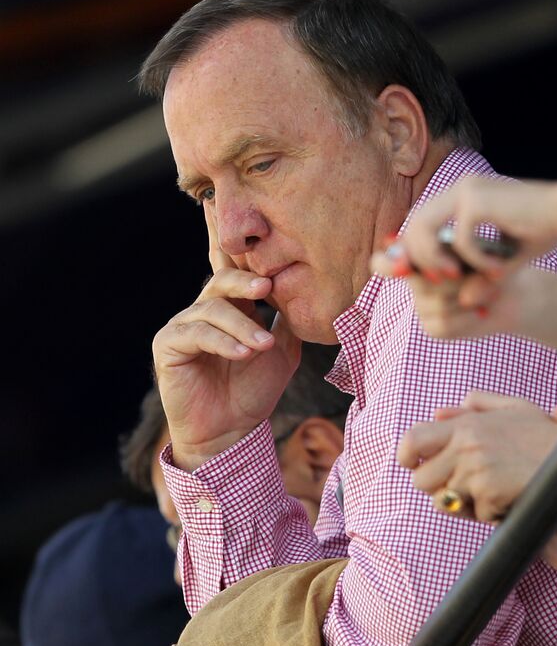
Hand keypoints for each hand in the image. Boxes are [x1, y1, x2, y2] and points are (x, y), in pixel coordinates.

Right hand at [153, 208, 300, 470]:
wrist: (230, 433)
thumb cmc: (253, 392)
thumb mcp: (281, 351)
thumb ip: (286, 318)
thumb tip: (299, 285)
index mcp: (230, 307)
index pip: (231, 269)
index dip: (229, 241)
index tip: (230, 212)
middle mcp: (203, 310)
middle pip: (221, 280)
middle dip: (245, 281)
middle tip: (268, 287)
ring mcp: (183, 325)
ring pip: (213, 310)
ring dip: (242, 326)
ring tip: (263, 346)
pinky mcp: (168, 345)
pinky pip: (197, 334)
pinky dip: (223, 342)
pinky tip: (243, 354)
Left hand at [372, 173, 556, 293]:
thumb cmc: (540, 232)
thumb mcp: (499, 256)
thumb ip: (475, 270)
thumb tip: (462, 300)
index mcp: (462, 194)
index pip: (421, 220)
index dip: (413, 248)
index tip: (423, 276)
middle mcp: (460, 188)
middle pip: (415, 223)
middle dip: (420, 257)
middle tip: (439, 282)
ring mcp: (467, 191)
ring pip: (427, 229)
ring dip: (440, 259)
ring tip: (461, 278)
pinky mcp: (479, 201)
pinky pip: (462, 240)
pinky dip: (477, 260)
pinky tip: (498, 268)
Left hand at [398, 391, 556, 522]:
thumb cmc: (549, 437)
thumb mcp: (515, 409)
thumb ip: (478, 405)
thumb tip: (437, 412)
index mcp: (467, 425)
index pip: (412, 440)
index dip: (406, 457)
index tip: (413, 466)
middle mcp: (466, 446)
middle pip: (421, 480)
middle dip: (437, 487)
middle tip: (462, 487)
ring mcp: (476, 471)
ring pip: (443, 501)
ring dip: (463, 504)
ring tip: (491, 493)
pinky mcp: (490, 495)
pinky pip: (475, 515)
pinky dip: (491, 514)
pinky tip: (511, 499)